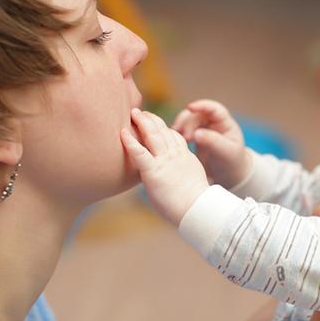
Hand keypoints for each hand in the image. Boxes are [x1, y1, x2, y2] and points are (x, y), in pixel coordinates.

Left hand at [121, 108, 208, 224]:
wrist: (197, 208)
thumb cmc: (195, 204)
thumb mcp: (192, 181)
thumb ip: (183, 175)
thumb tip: (176, 181)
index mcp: (185, 157)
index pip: (174, 137)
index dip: (164, 128)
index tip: (155, 122)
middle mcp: (175, 155)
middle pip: (163, 130)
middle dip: (152, 119)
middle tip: (141, 112)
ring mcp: (164, 161)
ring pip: (153, 135)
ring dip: (142, 122)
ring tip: (133, 113)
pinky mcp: (153, 170)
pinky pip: (139, 152)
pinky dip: (130, 142)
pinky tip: (122, 133)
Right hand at [171, 99, 250, 187]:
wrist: (228, 176)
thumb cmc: (231, 163)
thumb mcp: (226, 153)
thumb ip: (213, 142)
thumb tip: (196, 133)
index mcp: (225, 123)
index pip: (214, 109)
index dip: (202, 105)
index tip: (190, 108)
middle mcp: (213, 123)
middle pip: (197, 114)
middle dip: (188, 122)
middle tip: (186, 138)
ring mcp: (203, 129)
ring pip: (187, 121)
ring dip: (180, 127)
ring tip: (177, 139)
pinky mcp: (194, 137)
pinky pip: (183, 130)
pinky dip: (177, 134)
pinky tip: (173, 142)